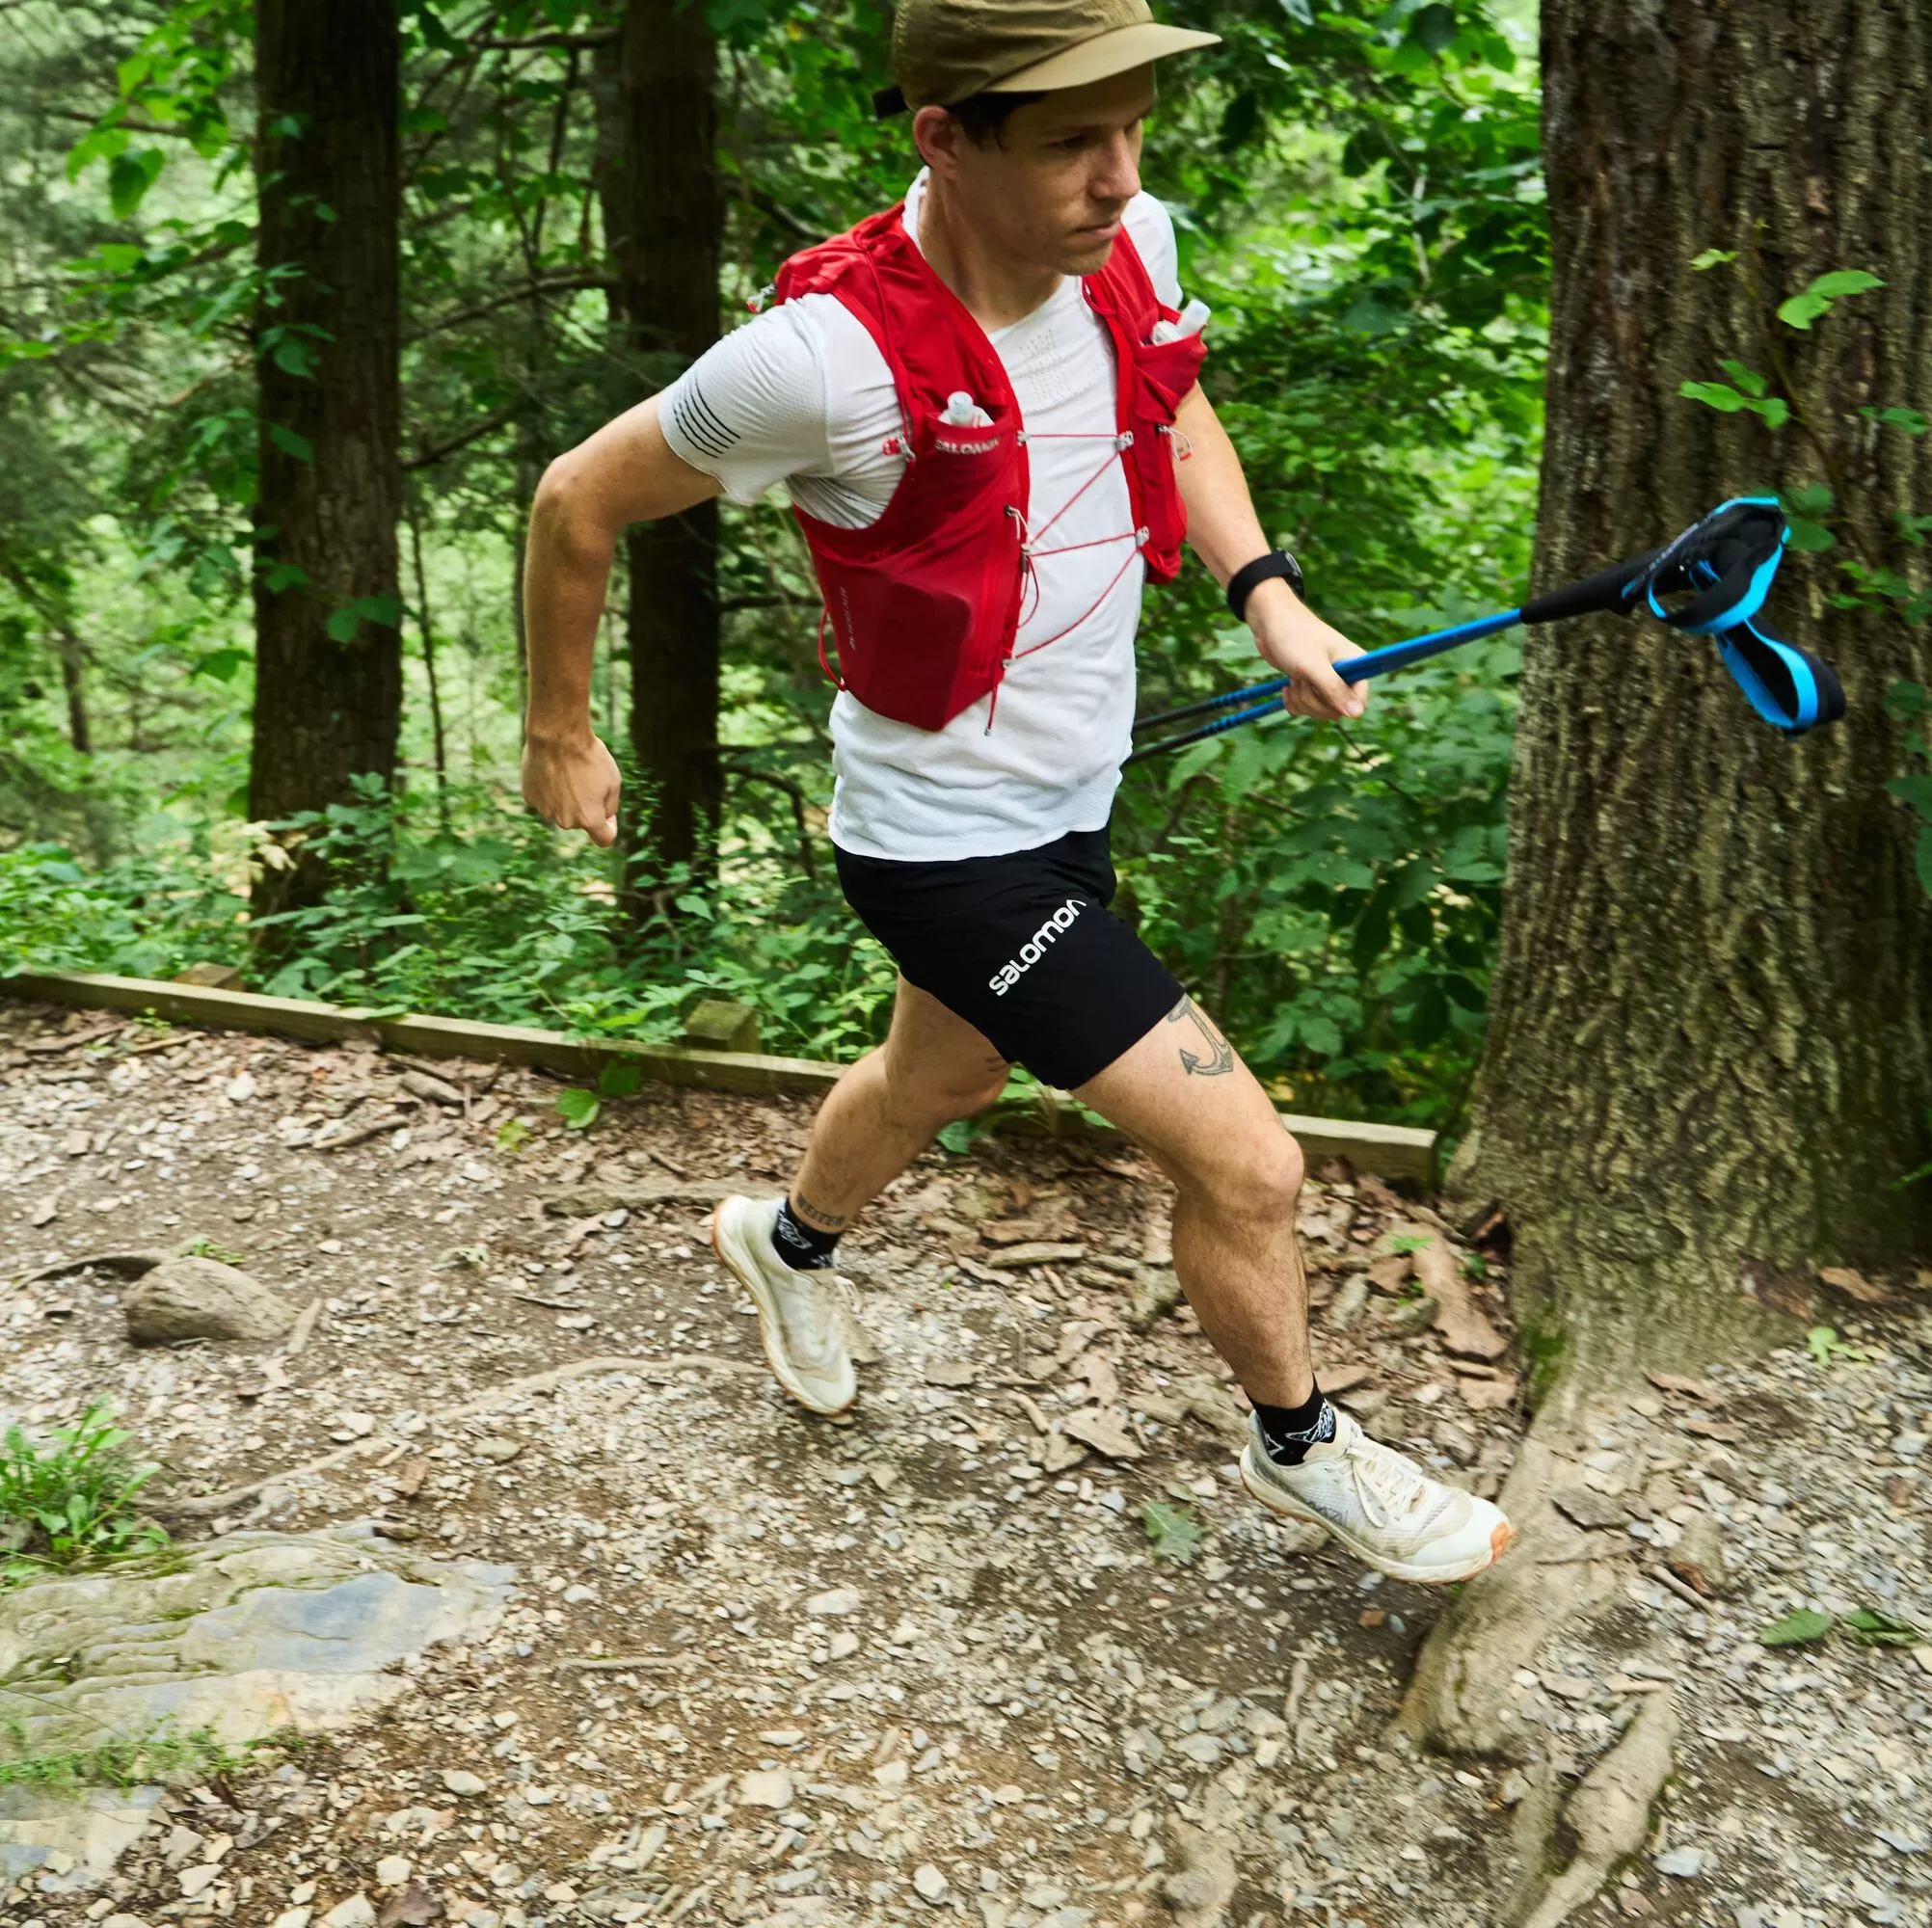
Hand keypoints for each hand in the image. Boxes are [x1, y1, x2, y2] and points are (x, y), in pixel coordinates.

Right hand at [522, 729, 620, 846]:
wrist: (557, 736)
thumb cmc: (589, 757)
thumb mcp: (613, 781)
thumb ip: (610, 806)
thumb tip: (604, 818)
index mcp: (589, 819)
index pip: (604, 839)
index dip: (610, 828)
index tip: (609, 816)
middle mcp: (566, 821)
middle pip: (580, 821)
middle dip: (586, 807)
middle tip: (587, 780)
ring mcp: (546, 810)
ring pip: (561, 810)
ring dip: (566, 798)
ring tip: (567, 772)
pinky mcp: (530, 798)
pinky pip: (545, 799)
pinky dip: (549, 789)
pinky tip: (552, 770)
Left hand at [1248, 585, 1368, 721]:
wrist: (1270, 623)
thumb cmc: (1294, 636)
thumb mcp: (1314, 666)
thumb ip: (1335, 690)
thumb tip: (1357, 714)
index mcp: (1356, 664)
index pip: (1359, 702)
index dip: (1339, 704)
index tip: (1320, 688)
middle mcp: (1345, 675)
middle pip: (1336, 711)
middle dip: (1313, 700)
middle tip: (1303, 679)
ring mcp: (1326, 681)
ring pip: (1318, 711)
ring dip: (1301, 700)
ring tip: (1294, 678)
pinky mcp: (1310, 686)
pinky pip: (1305, 709)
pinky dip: (1293, 702)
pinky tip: (1287, 686)